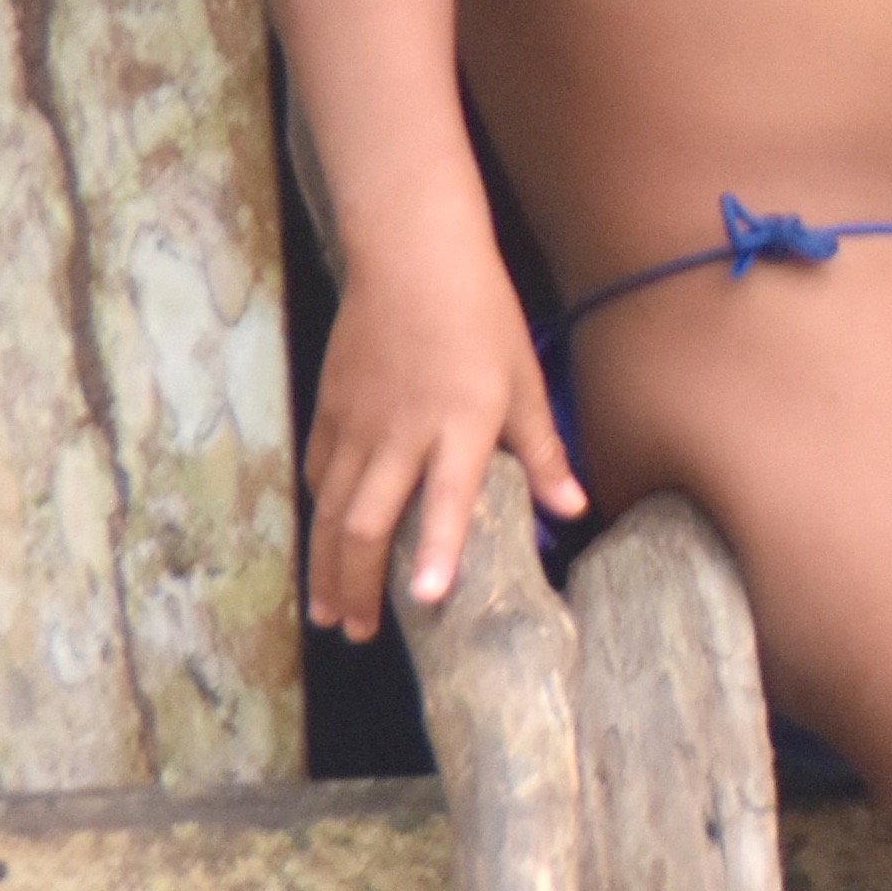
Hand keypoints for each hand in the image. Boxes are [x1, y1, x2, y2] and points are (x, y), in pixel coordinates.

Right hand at [305, 239, 584, 640]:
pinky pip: (320, 476)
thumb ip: (541, 453)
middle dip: (358, 585)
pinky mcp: (329, 411)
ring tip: (328, 615)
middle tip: (358, 635)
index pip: (447, 499)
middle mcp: (401, 433)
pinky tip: (323, 548)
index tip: (426, 599)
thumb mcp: (524, 381)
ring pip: (330, 510)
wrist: (411, 256)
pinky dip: (319, 518)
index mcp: (460, 426)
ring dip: (327, 567)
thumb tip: (572, 511)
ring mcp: (357, 424)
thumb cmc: (481, 317)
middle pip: (365, 522)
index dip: (435, 550)